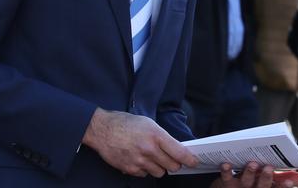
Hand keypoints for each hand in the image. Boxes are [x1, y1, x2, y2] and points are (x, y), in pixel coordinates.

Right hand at [82, 108, 197, 177]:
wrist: (103, 129)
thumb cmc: (125, 123)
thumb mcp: (148, 123)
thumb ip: (162, 136)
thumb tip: (176, 148)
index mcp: (156, 135)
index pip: (179, 152)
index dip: (189, 159)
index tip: (194, 161)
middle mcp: (149, 149)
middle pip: (172, 166)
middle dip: (174, 163)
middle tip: (170, 158)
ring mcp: (140, 161)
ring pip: (160, 172)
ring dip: (159, 167)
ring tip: (151, 156)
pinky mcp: (131, 169)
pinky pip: (145, 175)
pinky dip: (145, 169)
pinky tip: (139, 159)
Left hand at [211, 162, 297, 187]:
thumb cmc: (253, 182)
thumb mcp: (270, 180)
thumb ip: (286, 178)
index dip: (283, 186)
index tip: (290, 182)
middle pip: (262, 187)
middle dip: (266, 178)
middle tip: (269, 167)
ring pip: (246, 181)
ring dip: (249, 173)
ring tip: (252, 164)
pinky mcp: (226, 183)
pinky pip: (225, 177)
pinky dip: (226, 170)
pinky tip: (226, 163)